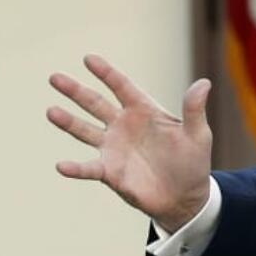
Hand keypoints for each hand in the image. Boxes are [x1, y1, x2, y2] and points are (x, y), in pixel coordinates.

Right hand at [47, 54, 213, 232]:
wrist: (186, 196)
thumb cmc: (192, 161)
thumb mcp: (197, 134)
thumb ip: (194, 110)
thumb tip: (204, 83)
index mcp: (144, 111)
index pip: (122, 87)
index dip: (106, 73)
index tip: (88, 58)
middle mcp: (123, 126)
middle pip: (95, 104)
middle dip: (75, 91)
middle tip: (55, 77)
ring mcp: (113, 148)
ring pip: (85, 131)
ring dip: (68, 122)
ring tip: (51, 111)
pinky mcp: (110, 172)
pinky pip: (89, 168)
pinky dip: (75, 168)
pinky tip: (62, 166)